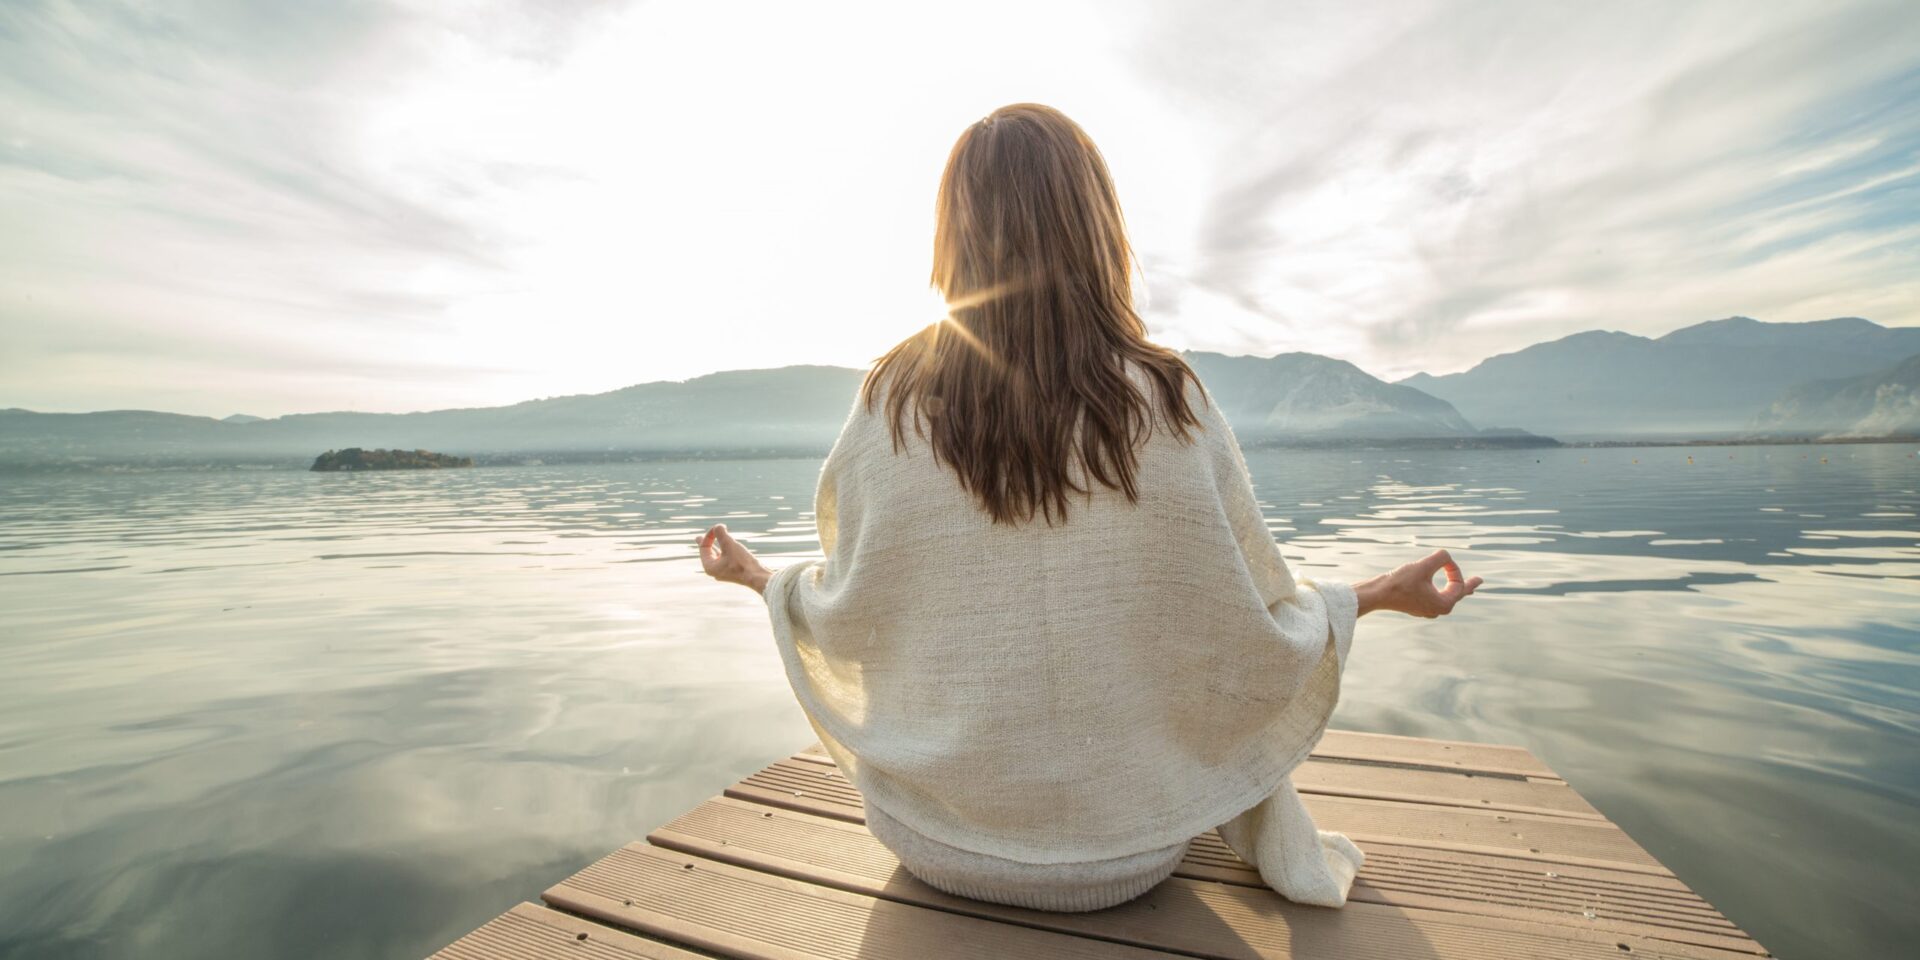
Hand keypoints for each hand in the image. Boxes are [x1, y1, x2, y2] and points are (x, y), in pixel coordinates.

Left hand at [698, 523, 772, 593]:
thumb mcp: (729, 545)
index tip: (719, 528)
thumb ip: (721, 533)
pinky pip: (725, 560)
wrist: (757, 578)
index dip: (709, 535)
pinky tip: (728, 550)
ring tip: (711, 544)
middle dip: (707, 543)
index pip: (704, 547)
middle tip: (698, 538)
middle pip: (708, 553)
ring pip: (717, 557)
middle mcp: (715, 571)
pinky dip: (725, 552)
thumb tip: (718, 526)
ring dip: (717, 547)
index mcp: (709, 567)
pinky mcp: (733, 573)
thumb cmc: (742, 562)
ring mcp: (724, 573)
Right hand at [1354, 549, 1482, 618]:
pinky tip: (1440, 592)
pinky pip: (1435, 598)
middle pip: (1457, 594)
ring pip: (1446, 597)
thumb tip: (1446, 556)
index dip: (1453, 568)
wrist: (1377, 594)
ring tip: (1465, 588)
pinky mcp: (1416, 606)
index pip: (1458, 583)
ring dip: (1454, 589)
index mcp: (1444, 604)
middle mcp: (1437, 610)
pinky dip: (1441, 591)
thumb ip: (1441, 557)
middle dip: (1467, 586)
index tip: (1443, 559)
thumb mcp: (1423, 566)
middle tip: (1479, 581)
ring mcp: (1426, 610)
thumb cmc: (1400, 582)